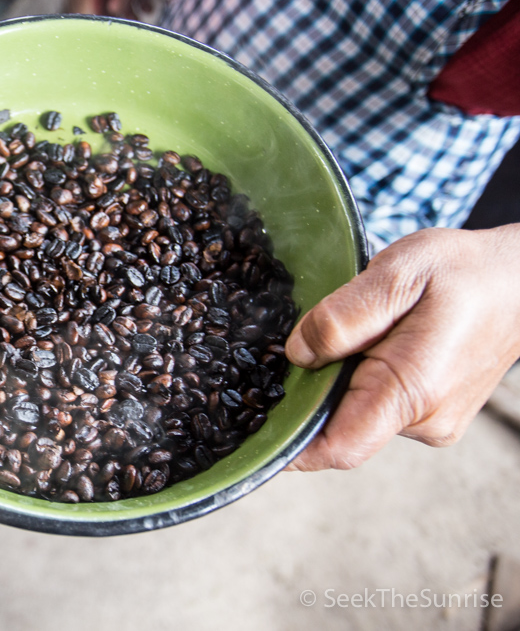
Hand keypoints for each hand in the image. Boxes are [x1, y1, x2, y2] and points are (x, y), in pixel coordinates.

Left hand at [284, 224, 519, 470]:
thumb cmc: (465, 272)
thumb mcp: (398, 272)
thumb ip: (344, 315)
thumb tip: (297, 353)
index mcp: (411, 391)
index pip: (338, 447)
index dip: (291, 445)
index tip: (254, 427)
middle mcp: (423, 420)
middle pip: (338, 428)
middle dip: (308, 394)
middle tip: (294, 350)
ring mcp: (430, 422)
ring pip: (356, 414)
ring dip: (337, 382)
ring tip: (348, 334)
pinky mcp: (431, 414)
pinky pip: (378, 406)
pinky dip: (359, 380)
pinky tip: (367, 343)